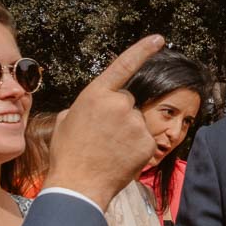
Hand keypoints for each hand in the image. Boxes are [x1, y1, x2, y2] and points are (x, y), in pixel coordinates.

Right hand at [44, 36, 163, 209]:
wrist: (78, 186)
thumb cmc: (67, 154)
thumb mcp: (67, 121)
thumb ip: (83, 107)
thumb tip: (88, 110)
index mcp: (96, 94)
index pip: (124, 65)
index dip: (143, 50)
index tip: (159, 39)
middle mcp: (119, 103)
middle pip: (127, 102)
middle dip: (119, 116)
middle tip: (101, 137)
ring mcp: (135, 123)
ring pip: (136, 123)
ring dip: (127, 133)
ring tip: (107, 150)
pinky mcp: (147, 142)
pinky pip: (145, 140)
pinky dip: (135, 149)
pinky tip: (119, 159)